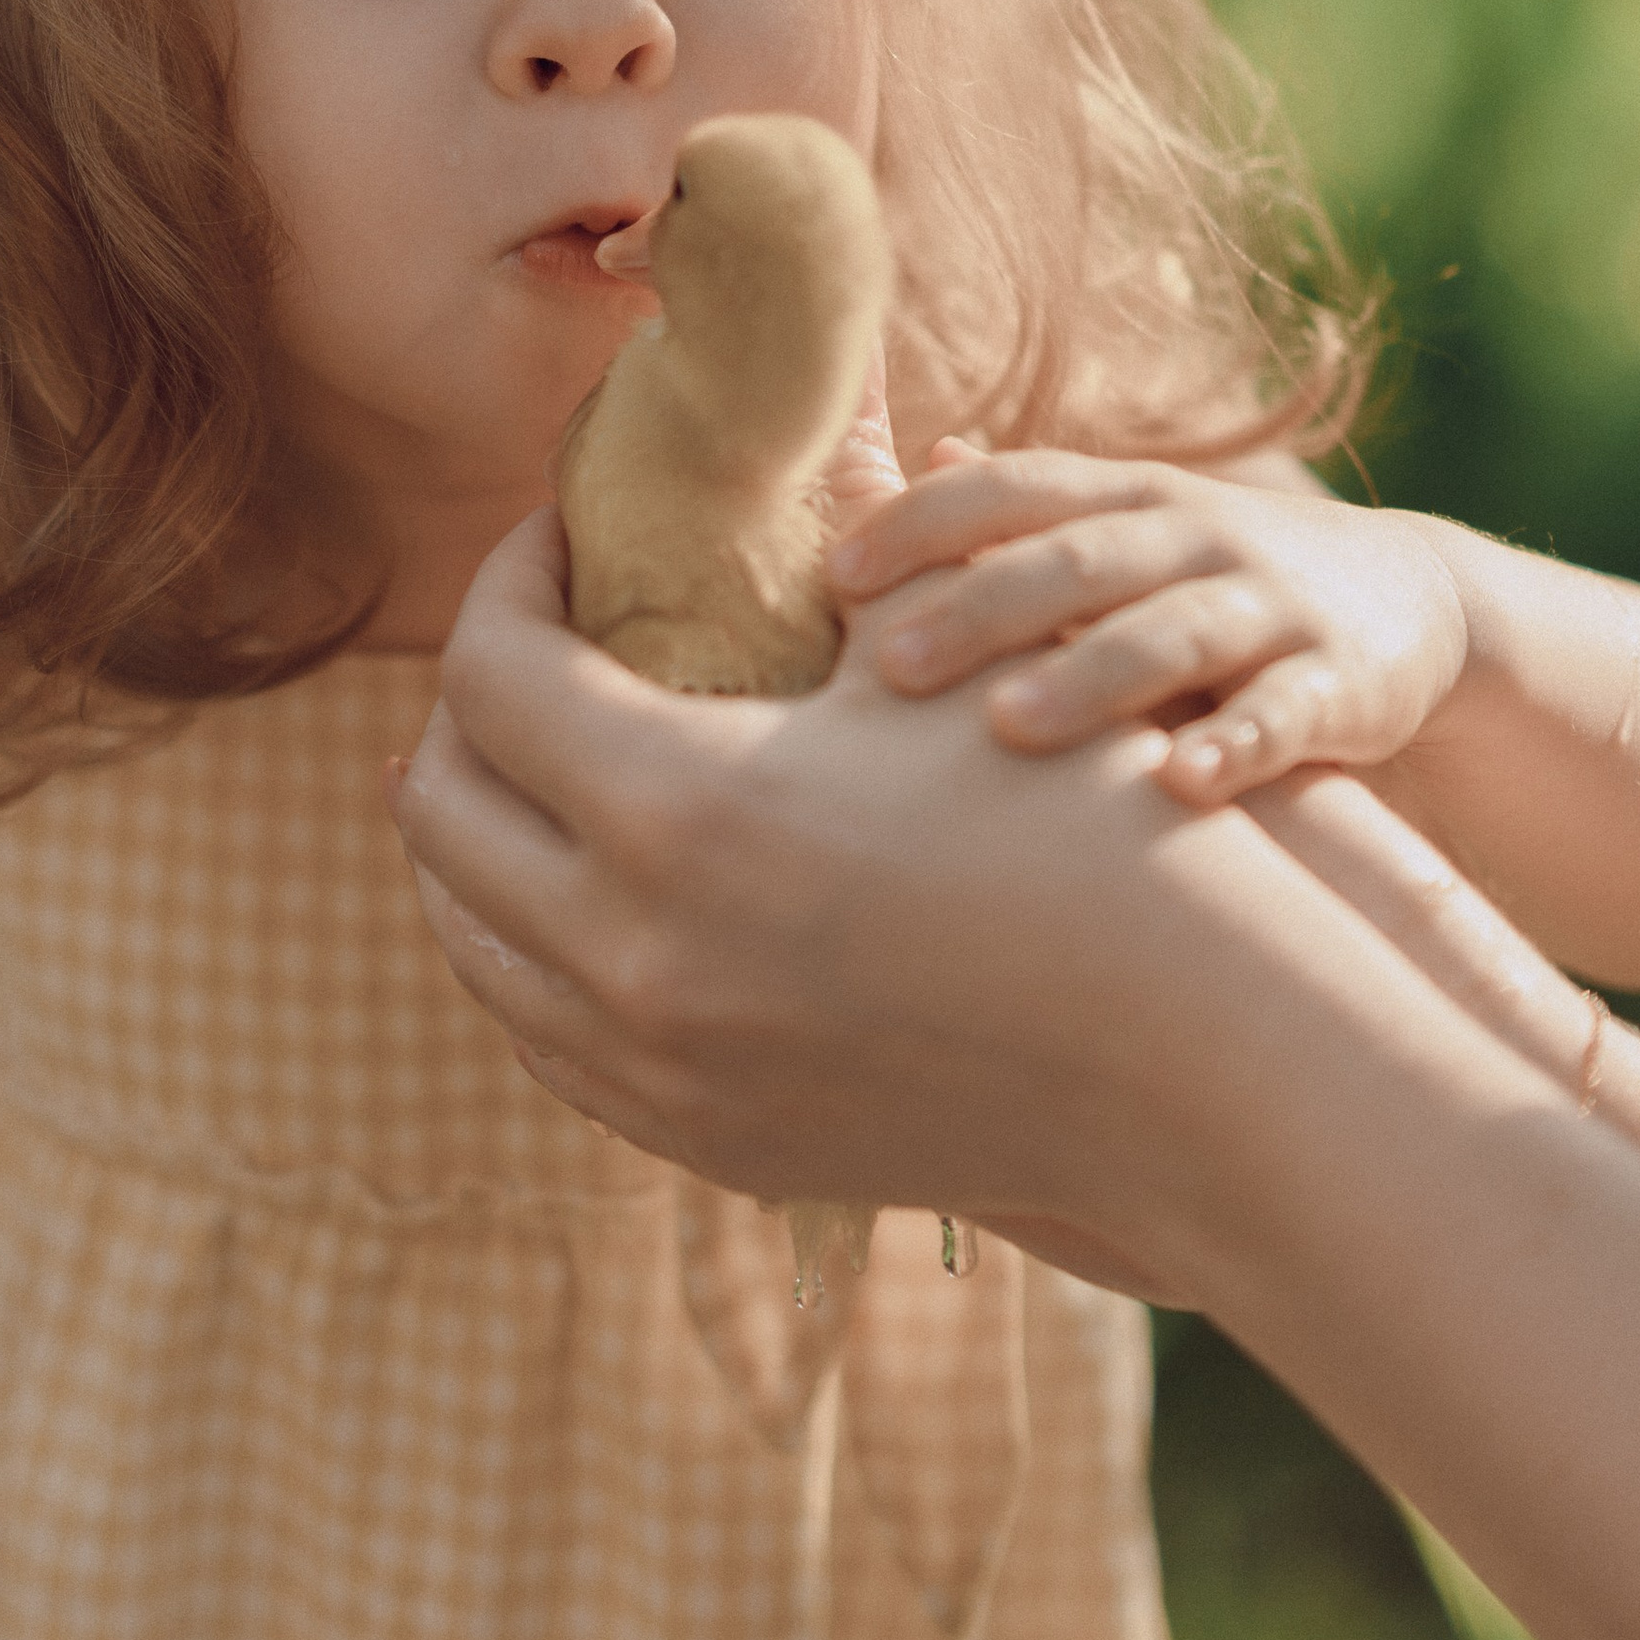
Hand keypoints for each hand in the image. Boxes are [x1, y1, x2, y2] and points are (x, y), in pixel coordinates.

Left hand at [390, 505, 1268, 1269]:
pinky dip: (535, 950)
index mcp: (673, 811)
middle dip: (462, 706)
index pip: (488, 673)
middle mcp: (636, 959)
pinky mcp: (712, 1148)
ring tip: (532, 762)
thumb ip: (774, 582)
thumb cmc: (1075, 811)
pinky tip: (586, 888)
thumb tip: (686, 490)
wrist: (1200, 1047)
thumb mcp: (915, 662)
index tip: (556, 537)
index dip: (505, 579)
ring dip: (478, 837)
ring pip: (473, 948)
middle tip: (525, 642)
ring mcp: (664, 1073)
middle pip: (439, 812)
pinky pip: (548, 1042)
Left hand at [834, 451, 1469, 806]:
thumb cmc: (1214, 578)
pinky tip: (1183, 786)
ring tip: (1009, 727)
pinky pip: (1285, 715)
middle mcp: (1190, 536)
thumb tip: (899, 467)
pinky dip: (1238, 746)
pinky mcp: (1340, 682)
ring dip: (1091, 677)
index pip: (1010, 489)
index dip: (925, 522)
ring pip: (1172, 634)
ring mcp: (1268, 605)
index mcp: (1122, 497)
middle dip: (981, 607)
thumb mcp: (1125, 530)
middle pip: (1077, 560)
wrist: (1411, 603)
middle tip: (891, 665)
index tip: (837, 572)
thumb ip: (1021, 511)